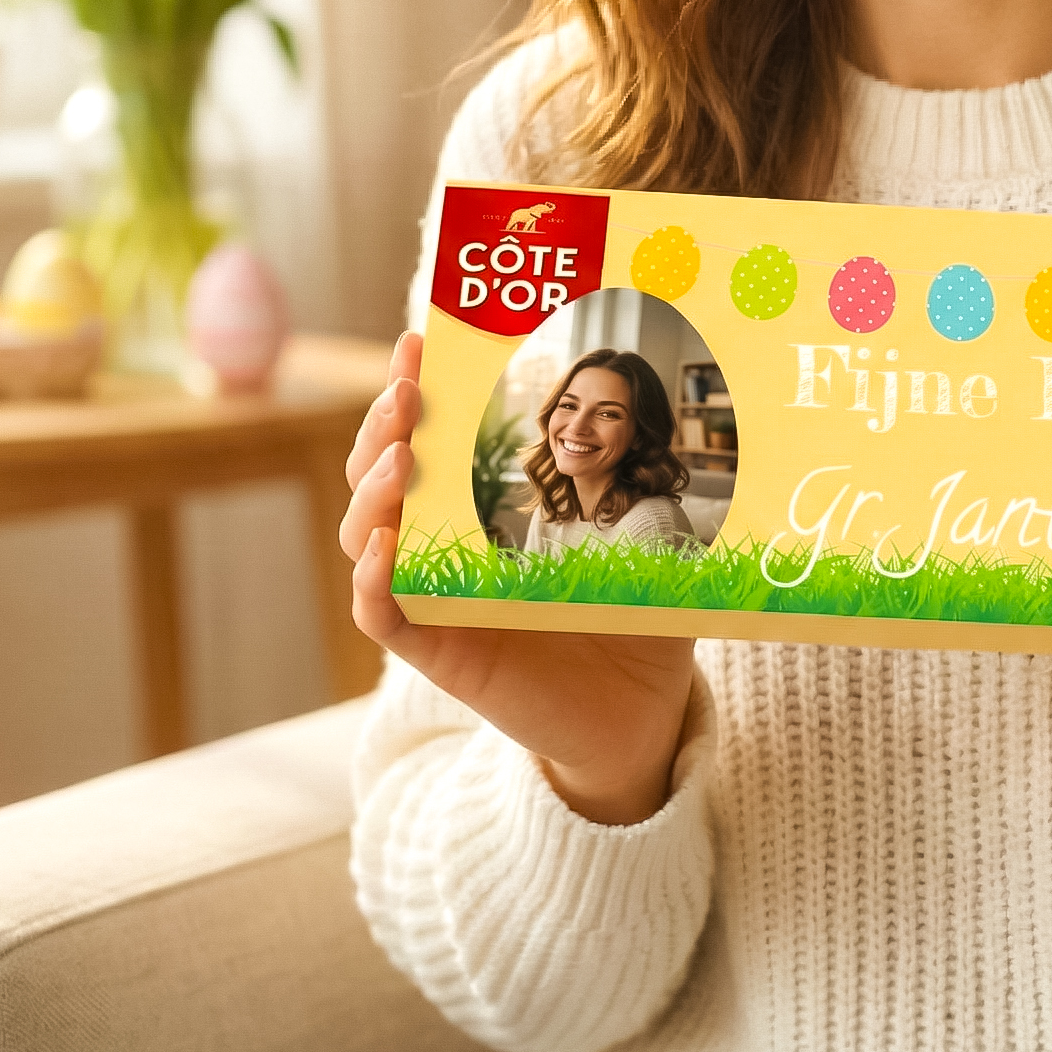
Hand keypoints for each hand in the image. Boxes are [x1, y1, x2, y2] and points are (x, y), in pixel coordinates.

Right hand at [342, 332, 696, 825]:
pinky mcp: (442, 654)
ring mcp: (437, 599)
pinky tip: (393, 546)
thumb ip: (649, 482)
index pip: (426, 438)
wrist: (642, 711)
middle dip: (381, 426)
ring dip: (372, 494)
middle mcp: (448, 546)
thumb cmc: (637, 614)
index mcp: (485, 508)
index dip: (412, 391)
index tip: (419, 339)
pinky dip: (375, 582)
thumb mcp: (643, 532)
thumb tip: (683, 409)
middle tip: (407, 389)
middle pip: (380, 477)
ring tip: (402, 458)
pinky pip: (383, 617)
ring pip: (368, 539)